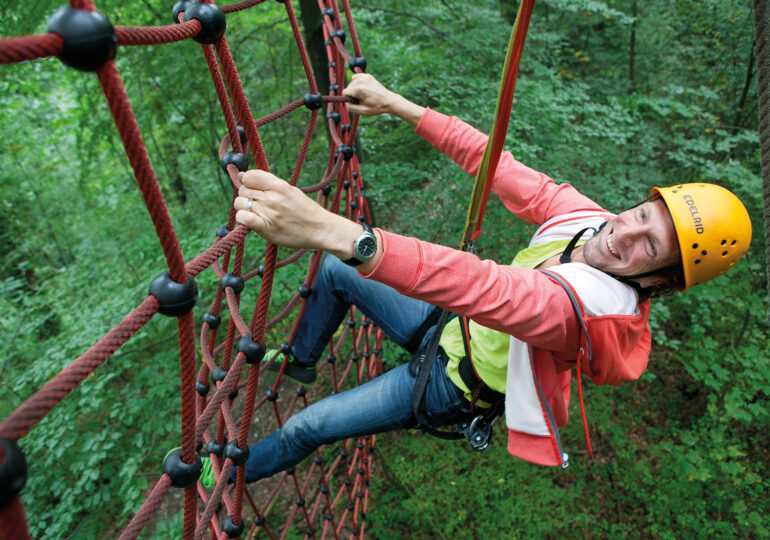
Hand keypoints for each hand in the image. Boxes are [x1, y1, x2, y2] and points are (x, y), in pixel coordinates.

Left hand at [234, 170, 362, 257]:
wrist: (319, 229)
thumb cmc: (306, 210)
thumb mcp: (290, 190)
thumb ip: (269, 183)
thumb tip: (245, 176)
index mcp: (279, 186)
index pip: (249, 176)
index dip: (246, 180)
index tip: (250, 186)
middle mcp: (272, 197)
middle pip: (242, 190)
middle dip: (246, 195)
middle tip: (257, 203)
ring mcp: (268, 212)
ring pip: (239, 203)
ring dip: (243, 208)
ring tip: (255, 213)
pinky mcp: (265, 228)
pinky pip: (243, 218)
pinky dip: (242, 218)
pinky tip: (250, 221)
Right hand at [343, 73, 397, 115]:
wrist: (389, 100)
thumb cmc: (376, 107)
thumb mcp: (363, 111)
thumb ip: (351, 107)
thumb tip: (345, 102)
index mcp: (359, 89)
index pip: (345, 92)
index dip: (348, 99)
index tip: (356, 102)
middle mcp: (361, 81)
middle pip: (348, 87)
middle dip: (352, 94)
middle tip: (362, 99)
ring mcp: (365, 77)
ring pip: (351, 83)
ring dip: (355, 89)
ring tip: (363, 94)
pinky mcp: (367, 75)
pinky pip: (356, 77)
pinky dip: (357, 82)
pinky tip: (363, 88)